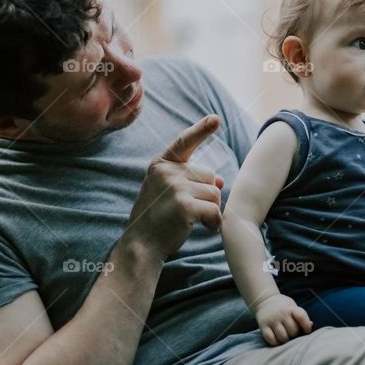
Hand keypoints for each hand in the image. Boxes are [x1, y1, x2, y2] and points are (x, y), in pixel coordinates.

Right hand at [125, 115, 223, 259]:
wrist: (141, 246)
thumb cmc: (157, 219)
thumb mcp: (169, 193)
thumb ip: (191, 181)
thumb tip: (222, 180)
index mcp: (161, 165)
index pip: (184, 142)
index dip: (201, 129)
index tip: (215, 118)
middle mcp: (167, 172)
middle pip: (210, 174)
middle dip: (207, 194)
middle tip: (188, 210)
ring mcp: (175, 187)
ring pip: (215, 193)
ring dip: (211, 209)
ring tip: (191, 220)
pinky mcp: (185, 205)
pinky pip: (215, 210)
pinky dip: (214, 222)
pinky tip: (204, 228)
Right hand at [253, 294, 312, 345]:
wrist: (265, 300)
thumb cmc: (283, 306)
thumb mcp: (293, 307)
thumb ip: (301, 316)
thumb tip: (311, 326)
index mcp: (291, 308)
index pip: (301, 317)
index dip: (306, 326)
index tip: (307, 330)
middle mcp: (281, 314)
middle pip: (293, 330)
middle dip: (294, 335)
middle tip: (292, 334)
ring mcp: (272, 320)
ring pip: (283, 337)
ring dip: (285, 340)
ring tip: (285, 337)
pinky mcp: (263, 326)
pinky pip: (271, 339)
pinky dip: (276, 342)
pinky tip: (277, 339)